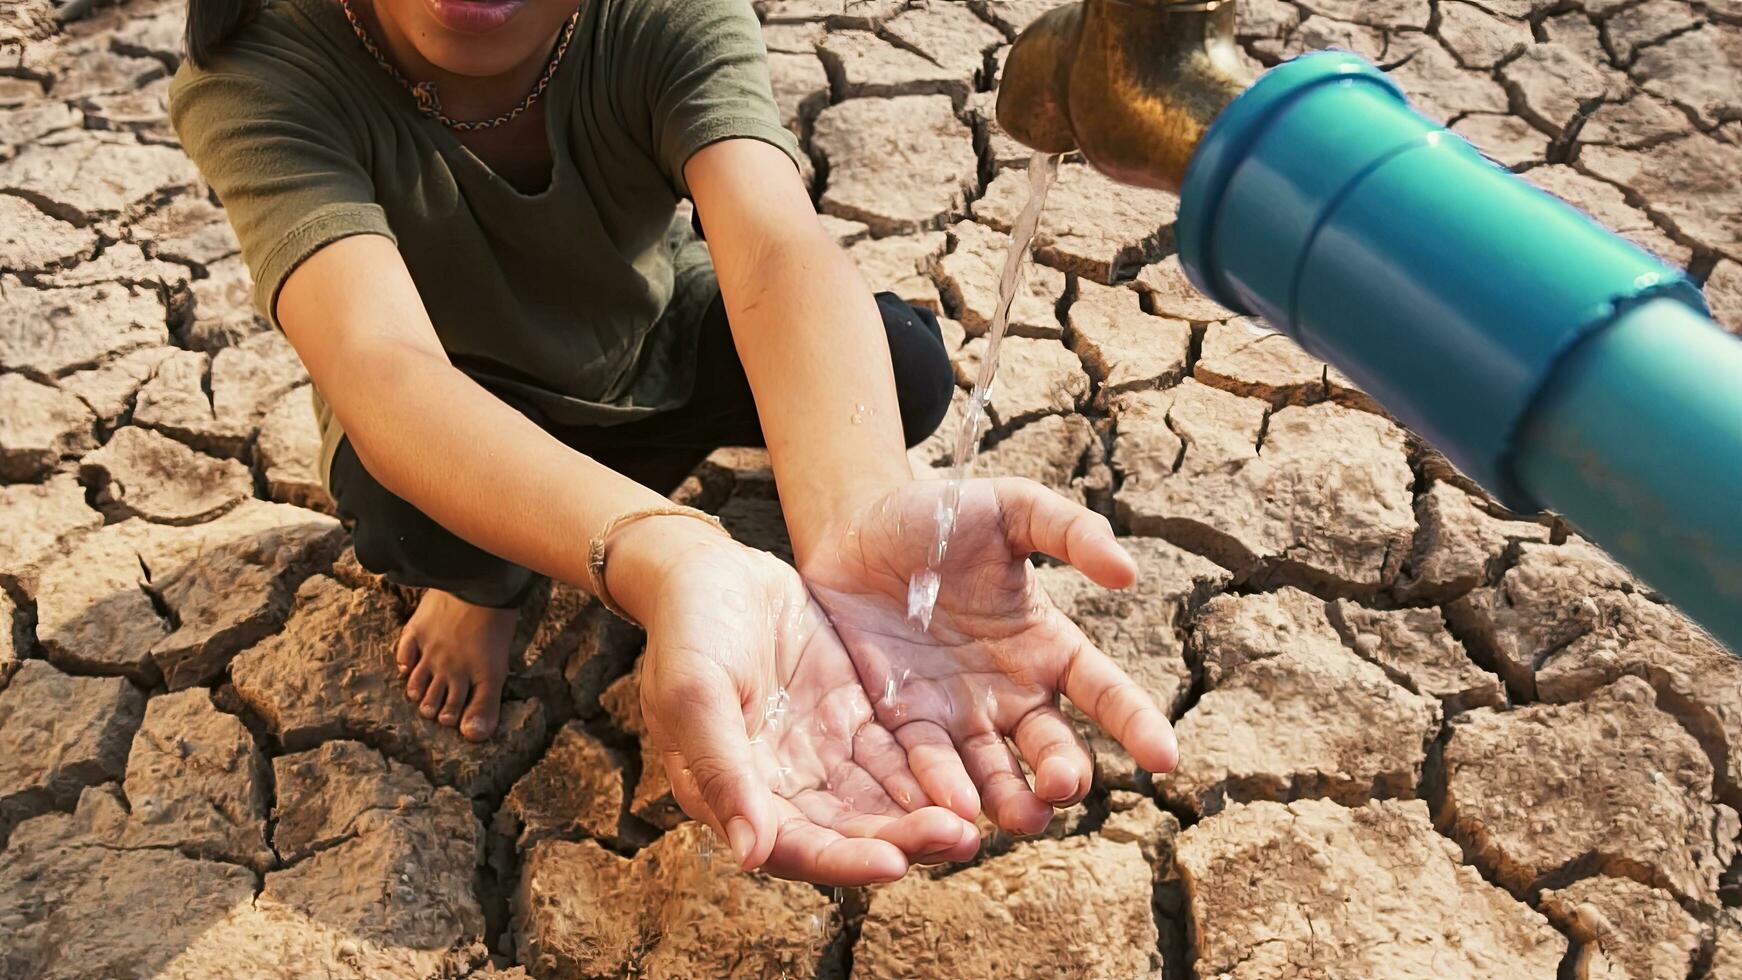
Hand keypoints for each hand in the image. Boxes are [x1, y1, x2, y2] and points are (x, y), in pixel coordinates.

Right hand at [614, 520, 980, 885]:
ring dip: (923, 818)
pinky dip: (927, 775)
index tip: (893, 864)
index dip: (844, 861)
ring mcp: (821, 752)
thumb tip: (751, 855)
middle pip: (848, 832)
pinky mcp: (852, 717)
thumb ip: (723, 772)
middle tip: (958, 842)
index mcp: (733, 794)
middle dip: (903, 843)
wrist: (709, 569)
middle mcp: (782, 786)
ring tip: (972, 827)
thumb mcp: (693, 695)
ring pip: (879, 801)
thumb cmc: (687, 631)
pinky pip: (896, 756)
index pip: (794, 847)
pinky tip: (967, 783)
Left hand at [799, 478, 1179, 834]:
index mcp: (1048, 647)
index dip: (1136, 724)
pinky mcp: (901, 724)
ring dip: (1010, 801)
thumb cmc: (941, 515)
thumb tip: (1127, 573)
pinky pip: (925, 767)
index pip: (1105, 693)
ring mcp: (957, 716)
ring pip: (994, 774)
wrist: (853, 529)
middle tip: (1061, 784)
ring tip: (1018, 817)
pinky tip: (946, 808)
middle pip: (1052, 749)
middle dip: (1063, 775)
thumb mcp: (1011, 507)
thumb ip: (1070, 532)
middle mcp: (1011, 693)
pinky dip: (939, 791)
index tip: (1164, 758)